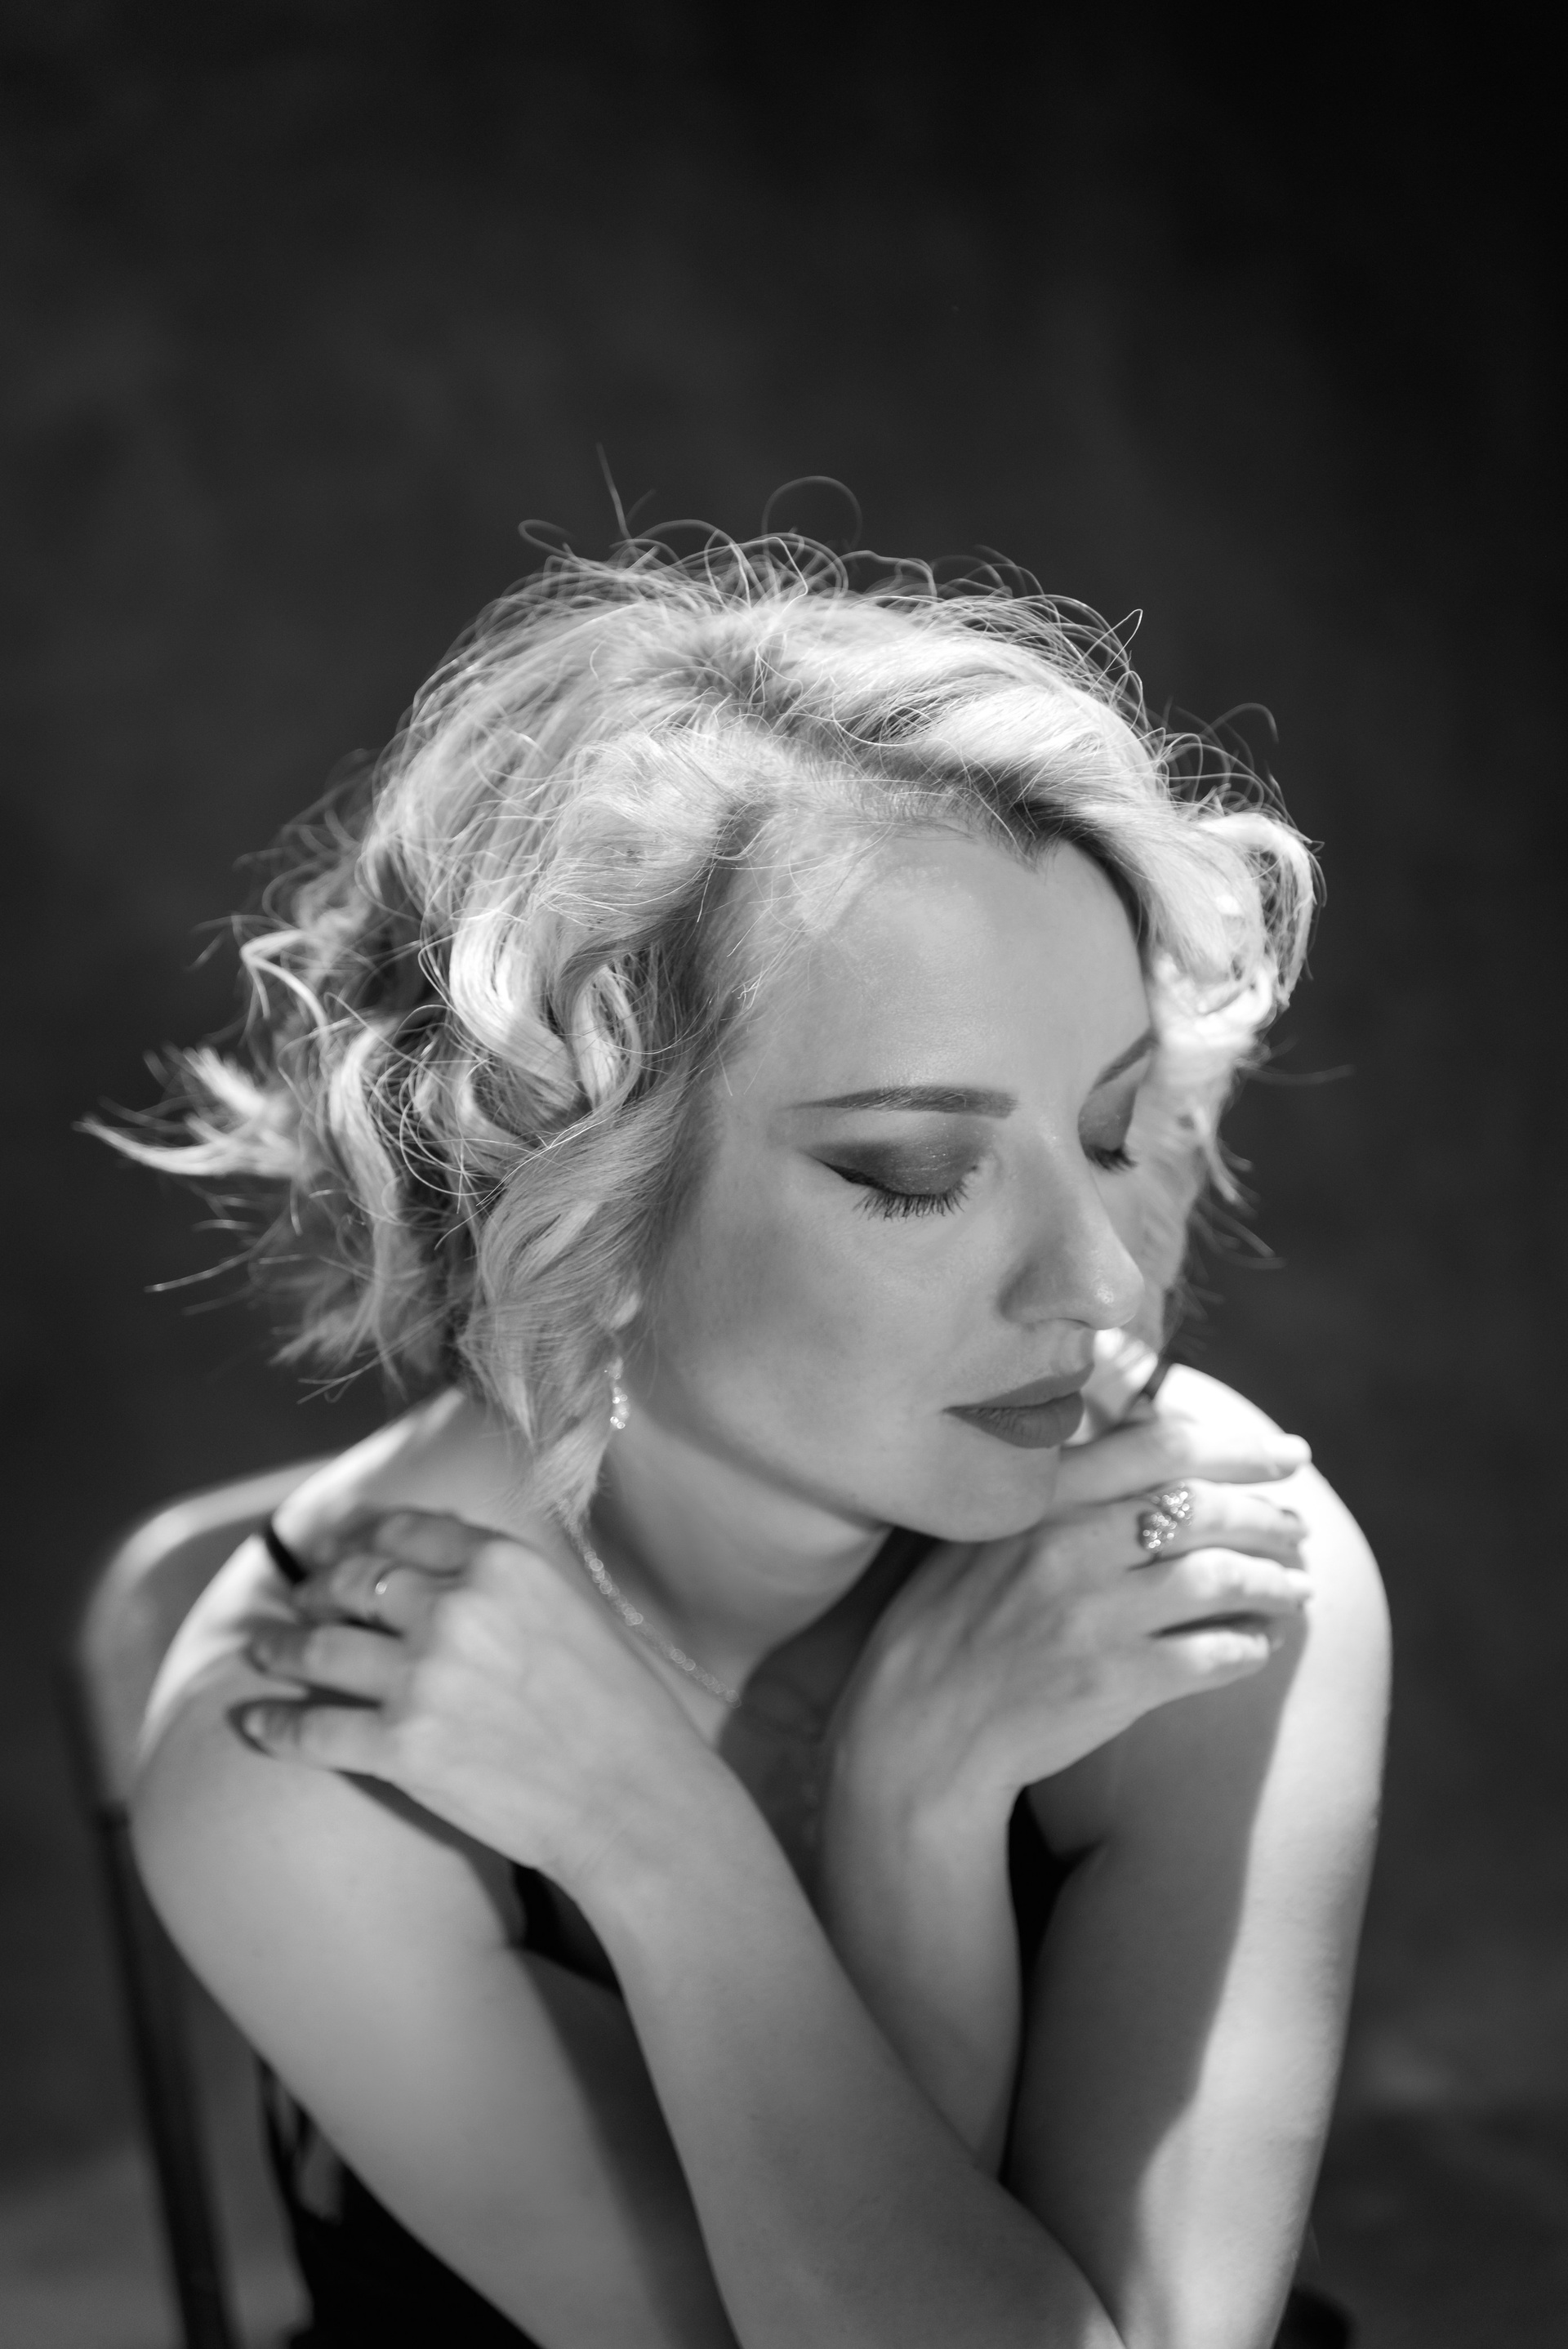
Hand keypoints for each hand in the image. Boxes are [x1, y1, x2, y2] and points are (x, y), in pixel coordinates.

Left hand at [236, 1509, 713, 1893]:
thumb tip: (439, 1565)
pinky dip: (273, 1728)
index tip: (343, 1548)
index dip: (361, 1538)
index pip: (404, 1531)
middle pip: (352, 1581)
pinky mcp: (401, 1748)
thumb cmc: (619, 1712)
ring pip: (318, 1649)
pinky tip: (253, 1727)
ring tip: (262, 1651)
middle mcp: (456, 1607)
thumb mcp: (570, 1610)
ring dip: (279, 1649)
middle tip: (299, 1602)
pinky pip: (312, 1730)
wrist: (635, 1802)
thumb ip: (502, 1583)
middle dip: (315, 1590)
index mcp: (502, 1563)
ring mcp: (423, 1677)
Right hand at [828, 1392, 1312, 1817]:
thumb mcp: (982, 1532)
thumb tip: (1150, 1427)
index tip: (1288, 1454)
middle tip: (1298, 1530)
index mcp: (1039, 1499)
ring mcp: (1092, 1615)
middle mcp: (1067, 1546)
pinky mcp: (1113, 1683)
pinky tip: (1259, 1646)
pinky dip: (1250, 1646)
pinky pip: (1213, 1654)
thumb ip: (1059, 1483)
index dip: (1240, 1446)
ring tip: (1296, 1590)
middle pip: (1203, 1509)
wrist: (915, 1735)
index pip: (1161, 1446)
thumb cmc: (948, 1627)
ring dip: (1275, 1583)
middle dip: (1269, 1518)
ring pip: (1220, 1579)